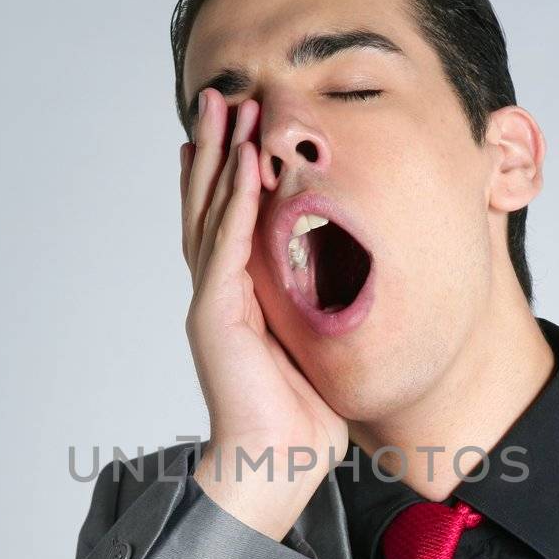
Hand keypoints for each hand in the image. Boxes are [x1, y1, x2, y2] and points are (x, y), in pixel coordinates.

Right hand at [180, 89, 348, 539]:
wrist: (275, 465)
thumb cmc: (301, 419)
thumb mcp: (317, 345)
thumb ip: (319, 309)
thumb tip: (352, 286)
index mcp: (237, 300)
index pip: (224, 221)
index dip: (225, 172)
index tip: (232, 127)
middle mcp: (216, 294)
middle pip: (206, 203)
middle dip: (212, 145)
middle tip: (216, 93)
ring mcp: (211, 302)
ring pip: (208, 212)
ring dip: (216, 155)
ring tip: (222, 105)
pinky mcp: (215, 315)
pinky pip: (224, 244)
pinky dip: (231, 200)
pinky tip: (239, 160)